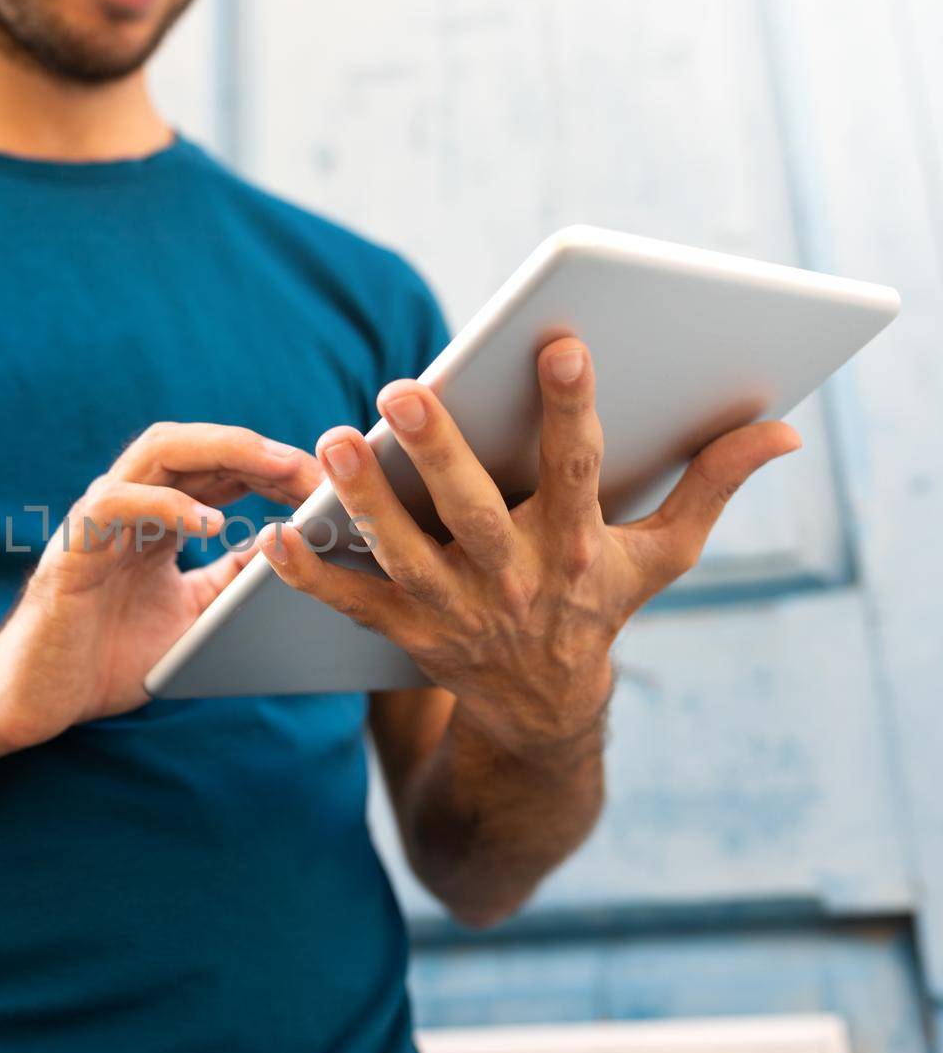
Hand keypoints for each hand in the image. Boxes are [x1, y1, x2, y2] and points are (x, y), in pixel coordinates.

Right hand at [0, 423, 320, 748]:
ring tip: (275, 469)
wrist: (39, 697)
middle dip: (255, 447)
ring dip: (223, 451)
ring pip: (157, 452)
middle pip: (192, 444)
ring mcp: (97, 520)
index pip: (216, 466)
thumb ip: (230, 578)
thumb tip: (289, 550)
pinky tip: (211, 522)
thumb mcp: (191, 613)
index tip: (322, 479)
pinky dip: (166, 505)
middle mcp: (126, 504)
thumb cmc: (107, 655)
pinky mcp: (72, 549)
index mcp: (153, 517)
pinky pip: (116, 505)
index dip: (269, 465)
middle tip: (310, 464)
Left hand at [259, 338, 801, 752]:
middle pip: (474, 512)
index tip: (561, 344)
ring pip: (402, 554)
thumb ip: (711, 485)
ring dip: (362, 503)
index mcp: (577, 548)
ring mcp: (454, 611)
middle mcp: (513, 580)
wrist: (545, 708)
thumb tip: (780, 428)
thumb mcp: (662, 555)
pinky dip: (310, 575)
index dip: (573, 410)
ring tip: (330, 442)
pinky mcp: (406, 632)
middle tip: (401, 389)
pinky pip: (351, 603)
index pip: (579, 471)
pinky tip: (272, 535)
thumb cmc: (603, 606)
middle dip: (439, 452)